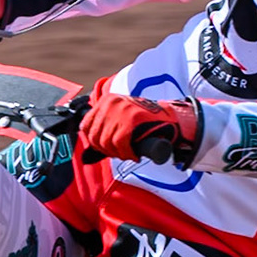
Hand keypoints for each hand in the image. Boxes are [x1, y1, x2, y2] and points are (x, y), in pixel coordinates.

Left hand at [79, 89, 199, 165]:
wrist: (170, 119)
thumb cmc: (145, 123)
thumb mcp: (120, 118)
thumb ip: (104, 129)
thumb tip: (86, 155)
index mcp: (106, 100)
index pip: (86, 126)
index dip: (95, 142)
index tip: (107, 147)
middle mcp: (111, 103)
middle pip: (95, 136)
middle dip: (106, 149)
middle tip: (120, 152)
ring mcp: (121, 111)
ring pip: (106, 142)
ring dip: (118, 153)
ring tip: (128, 152)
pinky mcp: (131, 121)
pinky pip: (119, 145)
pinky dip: (126, 153)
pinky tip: (134, 154)